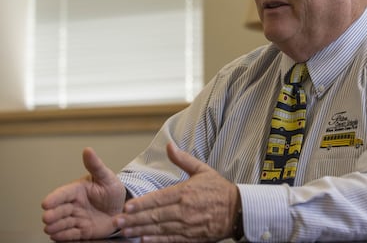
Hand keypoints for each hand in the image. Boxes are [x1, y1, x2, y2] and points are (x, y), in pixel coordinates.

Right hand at [41, 147, 126, 240]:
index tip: (45, 203)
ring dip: (55, 226)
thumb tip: (87, 150)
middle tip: (47, 218)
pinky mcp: (81, 231)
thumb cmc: (112, 191)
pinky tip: (57, 236)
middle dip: (52, 214)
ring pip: (61, 224)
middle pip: (59, 210)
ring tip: (51, 229)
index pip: (63, 194)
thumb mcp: (106, 177)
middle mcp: (73, 205)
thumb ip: (96, 165)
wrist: (122, 208)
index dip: (54, 199)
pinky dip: (63, 236)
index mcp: (77, 190)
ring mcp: (76, 218)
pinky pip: (70, 235)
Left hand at [114, 142, 240, 241]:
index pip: (159, 198)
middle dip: (134, 219)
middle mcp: (184, 210)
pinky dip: (156, 240)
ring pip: (160, 229)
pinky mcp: (192, 237)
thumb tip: (169, 145)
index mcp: (185, 192)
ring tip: (125, 232)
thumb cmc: (219, 189)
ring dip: (140, 230)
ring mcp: (188, 225)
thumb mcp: (202, 170)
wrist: (238, 210)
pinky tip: (143, 240)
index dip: (141, 204)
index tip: (126, 207)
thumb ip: (183, 160)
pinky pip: (170, 239)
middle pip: (155, 216)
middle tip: (117, 222)